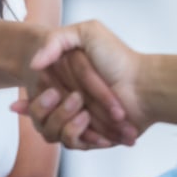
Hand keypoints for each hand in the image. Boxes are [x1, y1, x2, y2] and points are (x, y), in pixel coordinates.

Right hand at [21, 20, 150, 146]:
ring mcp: (76, 118)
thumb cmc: (118, 59)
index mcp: (61, 77)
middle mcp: (65, 98)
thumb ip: (55, 40)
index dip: (36, 96)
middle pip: (39, 114)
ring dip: (66, 121)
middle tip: (71, 97)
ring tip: (85, 113)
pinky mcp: (89, 135)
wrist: (143, 86)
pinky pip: (72, 142)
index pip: (35, 92)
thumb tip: (33, 63)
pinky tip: (90, 122)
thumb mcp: (88, 33)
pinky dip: (82, 134)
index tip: (43, 95)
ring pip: (51, 131)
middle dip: (51, 108)